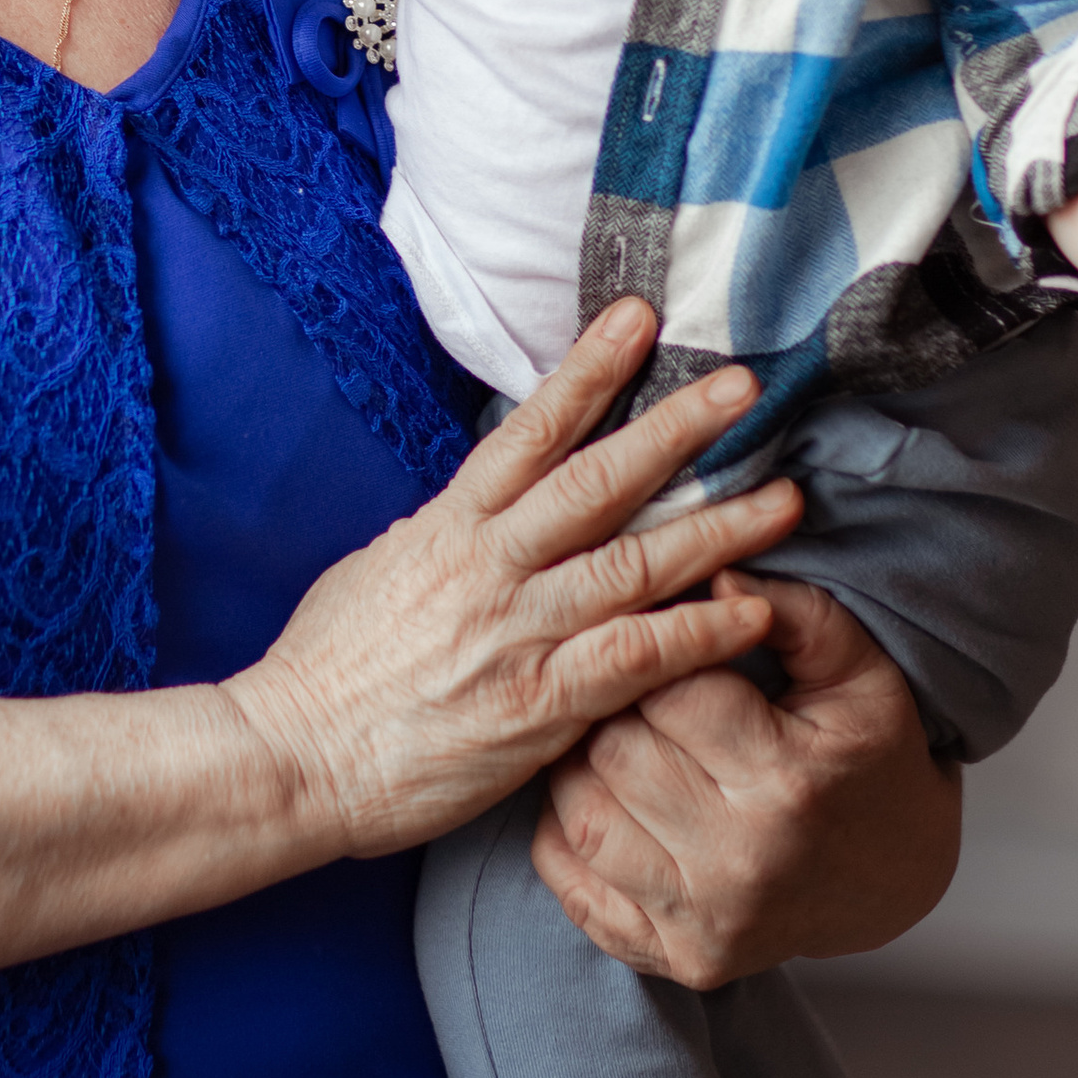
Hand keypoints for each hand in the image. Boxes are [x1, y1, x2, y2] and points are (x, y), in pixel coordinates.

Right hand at [230, 304, 802, 856]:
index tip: (640, 319)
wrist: (292, 757)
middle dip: (678, 428)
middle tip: (745, 387)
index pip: (530, 429)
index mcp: (450, 526)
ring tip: (785, 500)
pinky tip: (754, 614)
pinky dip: (699, 633)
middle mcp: (491, 566)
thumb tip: (472, 509)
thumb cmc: (325, 669)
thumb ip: (437, 537)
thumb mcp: (373, 570)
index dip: (589, 369)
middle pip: (600, 480)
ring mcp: (518, 633)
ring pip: (636, 564)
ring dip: (719, 528)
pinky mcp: (538, 706)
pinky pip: (635, 660)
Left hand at [530, 575, 959, 989]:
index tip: (654, 629)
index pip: (671, 690)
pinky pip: (573, 887)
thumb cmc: (871, 757)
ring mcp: (703, 923)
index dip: (653, 646)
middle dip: (610, 704)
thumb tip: (713, 571)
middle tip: (620, 679)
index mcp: (786, 783)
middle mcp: (740, 865)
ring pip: (579, 817)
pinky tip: (594, 797)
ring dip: (576, 766)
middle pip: (615, 753)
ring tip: (606, 733)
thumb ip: (796, 612)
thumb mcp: (861, 673)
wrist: (895, 877)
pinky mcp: (678, 960)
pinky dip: (563, 835)